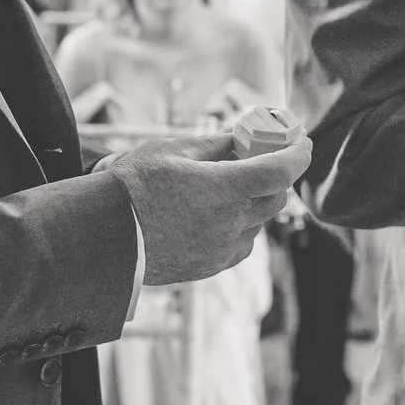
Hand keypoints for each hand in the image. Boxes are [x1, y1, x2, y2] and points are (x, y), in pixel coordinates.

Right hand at [105, 133, 311, 285]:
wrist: (102, 236)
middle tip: (267, 159)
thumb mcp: (174, 150)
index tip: (302, 142)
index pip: (281, 171)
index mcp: (224, 190)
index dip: (298, 154)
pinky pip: (243, 244)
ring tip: (234, 186)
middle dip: (278, 176)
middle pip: (277, 198)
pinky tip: (222, 214)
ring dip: (258, 202)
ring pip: (260, 223)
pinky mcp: (210, 267)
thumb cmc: (133, 185)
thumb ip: (216, 145)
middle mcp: (230, 223)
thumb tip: (242, 137)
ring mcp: (221, 249)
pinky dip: (243, 226)